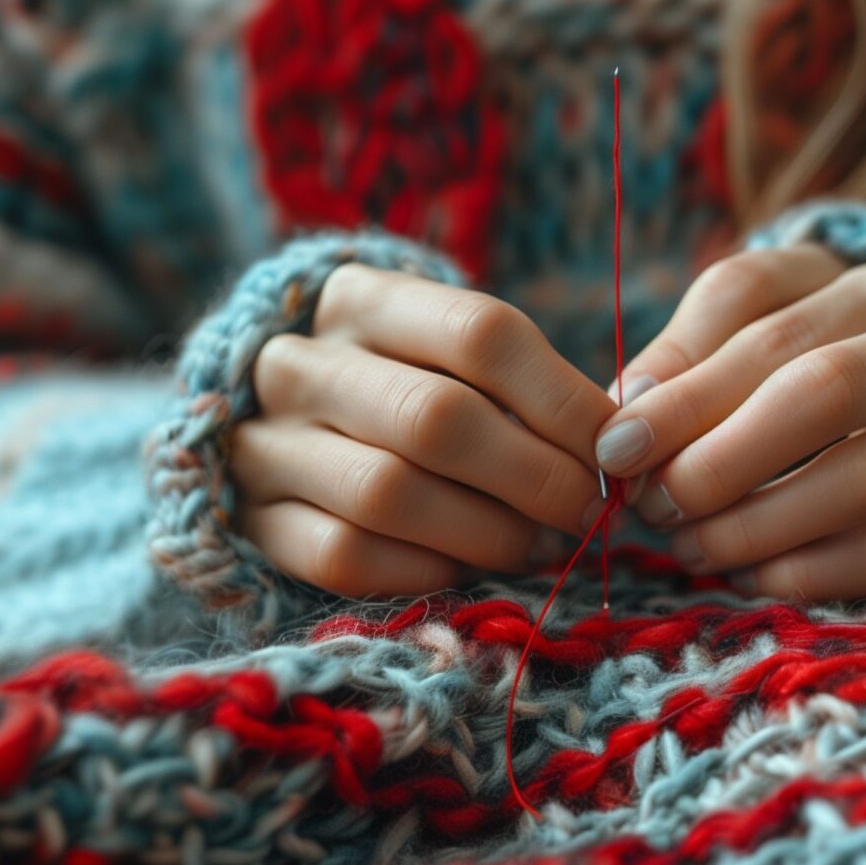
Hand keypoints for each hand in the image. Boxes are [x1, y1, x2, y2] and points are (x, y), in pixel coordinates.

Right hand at [236, 265, 616, 595]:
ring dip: (485, 531)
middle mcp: (299, 361)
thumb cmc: (397, 382)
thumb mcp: (446, 355)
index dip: (563, 399)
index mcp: (359, 297)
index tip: (617, 450)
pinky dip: (420, 568)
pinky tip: (463, 568)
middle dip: (534, 476)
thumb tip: (615, 448)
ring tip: (538, 547)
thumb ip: (521, 387)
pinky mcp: (249, 517)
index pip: (480, 333)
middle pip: (435, 417)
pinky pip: (341, 554)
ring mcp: (263, 441)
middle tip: (588, 513)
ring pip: (386, 492)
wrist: (274, 421)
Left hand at [594, 245, 865, 598]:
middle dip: (723, 455)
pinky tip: (751, 578)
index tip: (617, 444)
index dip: (681, 379)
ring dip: (762, 520)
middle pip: (826, 384)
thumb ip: (693, 356)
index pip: (761, 306)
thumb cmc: (830, 356)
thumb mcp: (767, 329)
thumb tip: (623, 411)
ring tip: (689, 547)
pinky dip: (816, 569)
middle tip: (654, 504)